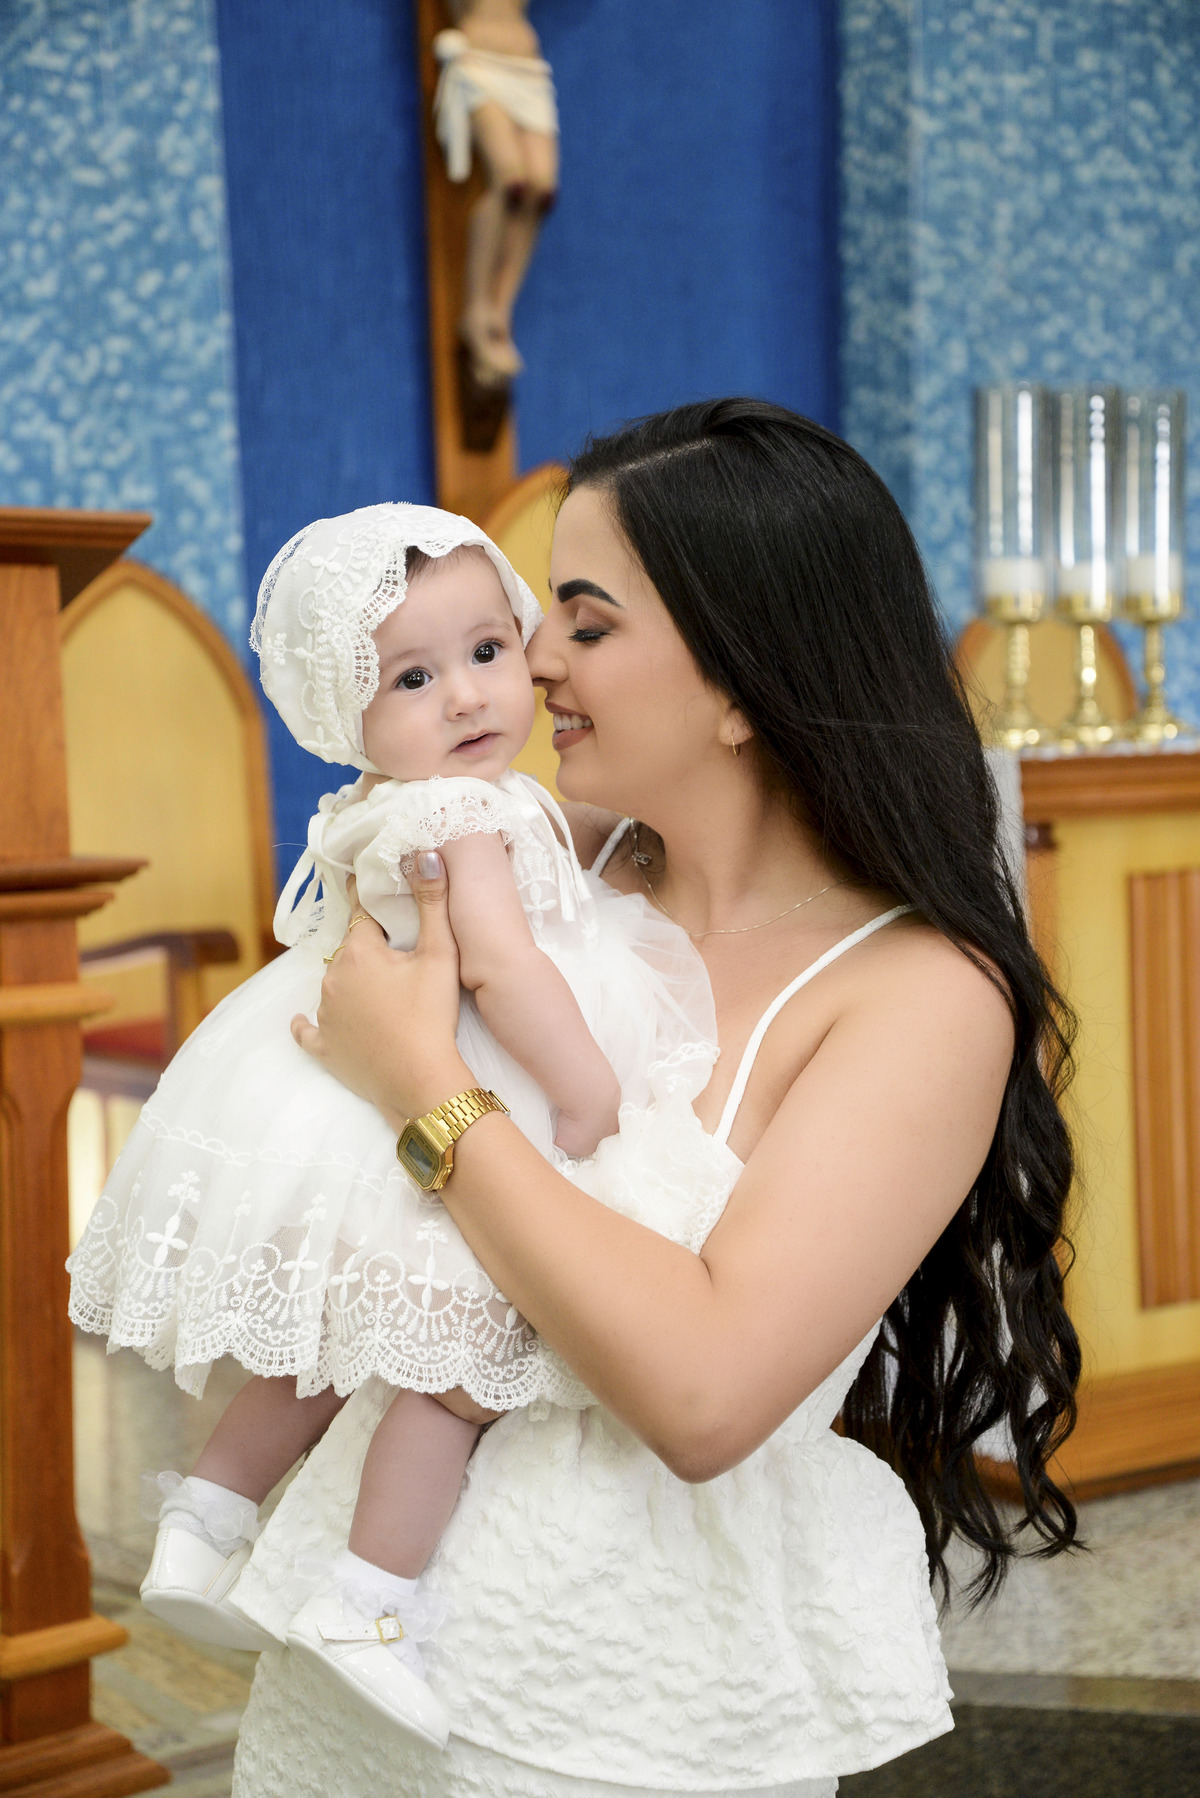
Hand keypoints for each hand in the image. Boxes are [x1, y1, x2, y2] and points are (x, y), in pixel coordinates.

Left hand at [291, 855, 469, 1123]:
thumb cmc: (432, 1017)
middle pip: (350, 952)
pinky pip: (309, 1030)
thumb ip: (432, 901)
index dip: (375, 906)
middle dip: (370, 950)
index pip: (363, 915)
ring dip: (352, 985)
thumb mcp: (440, 954)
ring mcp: (324, 1014)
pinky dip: (309, 1024)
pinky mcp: (324, 1048)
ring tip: (383, 994)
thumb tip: (422, 853)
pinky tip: (304, 1023)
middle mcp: (332, 978)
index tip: (375, 891)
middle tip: (399, 959)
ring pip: (335, 986)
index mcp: (359, 952)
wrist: (420, 1083)